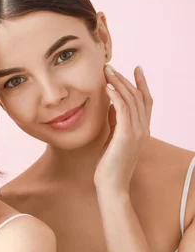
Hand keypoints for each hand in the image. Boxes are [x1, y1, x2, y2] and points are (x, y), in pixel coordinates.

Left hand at [94, 65, 152, 192]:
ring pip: (131, 100)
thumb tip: (111, 103)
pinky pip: (122, 110)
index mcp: (142, 129)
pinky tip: (107, 87)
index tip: (135, 68)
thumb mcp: (113, 137)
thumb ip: (115, 121)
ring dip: (118, 83)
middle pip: (138, 97)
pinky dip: (116, 96)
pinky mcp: (126, 136)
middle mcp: (143, 129)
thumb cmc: (109, 164)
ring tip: (106, 72)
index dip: (142, 83)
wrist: (111, 185)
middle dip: (125, 79)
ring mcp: (136, 132)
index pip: (146, 101)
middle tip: (111, 66)